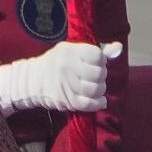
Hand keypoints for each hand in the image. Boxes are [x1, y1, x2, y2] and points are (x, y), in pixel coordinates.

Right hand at [0, 41, 122, 114]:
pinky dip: (98, 103)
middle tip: (96, 76)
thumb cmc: (57, 63)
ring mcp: (67, 84)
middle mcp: (67, 67)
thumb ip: (97, 50)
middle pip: (99, 73)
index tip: (96, 62)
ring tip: (96, 87)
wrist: (33, 80)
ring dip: (100, 89)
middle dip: (101, 75)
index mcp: (69, 51)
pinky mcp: (67, 100)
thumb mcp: (73, 50)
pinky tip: (100, 100)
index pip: (97, 55)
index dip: (101, 60)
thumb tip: (119, 47)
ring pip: (96, 89)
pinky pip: (89, 104)